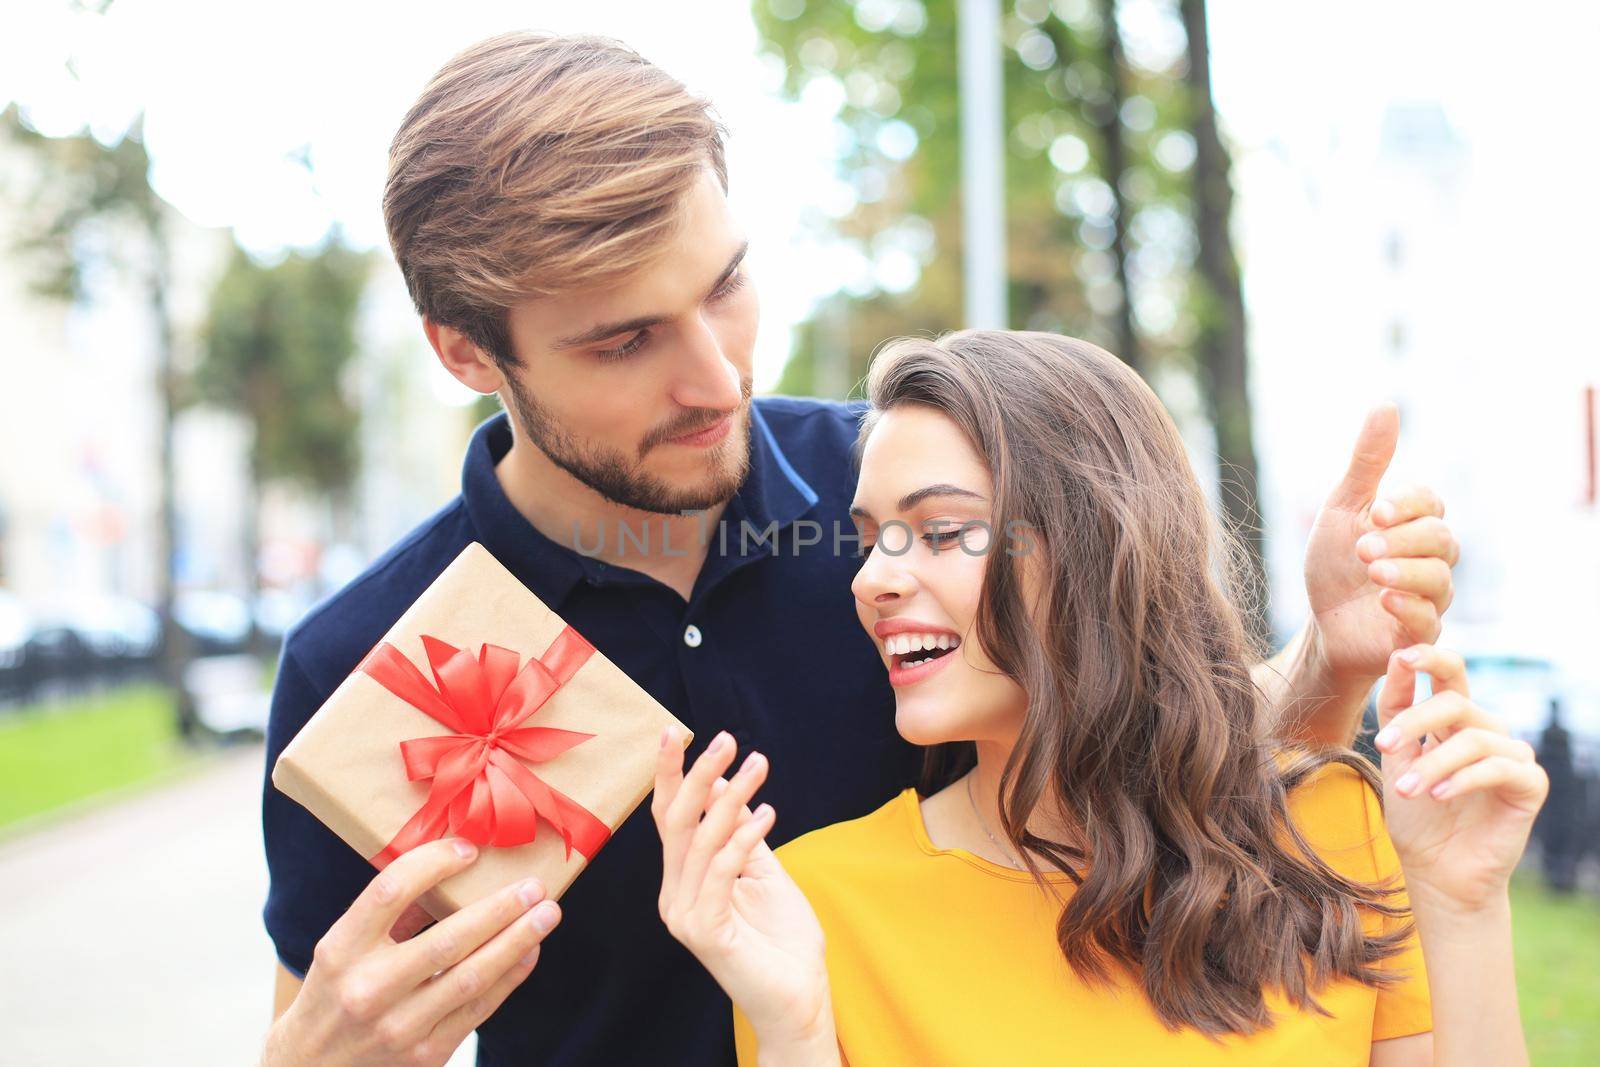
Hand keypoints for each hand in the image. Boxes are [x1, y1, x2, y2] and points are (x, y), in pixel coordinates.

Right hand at [263, 838, 561, 1065]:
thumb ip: (389, 915)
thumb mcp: (341, 950)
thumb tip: (451, 868)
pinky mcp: (424, 1055)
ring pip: (472, 978)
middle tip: (533, 886)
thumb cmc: (334, 995)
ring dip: (517, 942)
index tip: (469, 850)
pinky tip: (530, 951)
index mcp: (340, 951)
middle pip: (447, 940)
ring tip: (547, 914)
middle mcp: (367, 989)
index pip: (389, 893)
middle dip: (499, 910)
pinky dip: (510, 976)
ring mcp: (398, 1027)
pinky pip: (479, 1009)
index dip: (433, 864)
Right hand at [653, 727, 834, 1050]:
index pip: (669, 819)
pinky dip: (742, 838)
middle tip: (725, 739)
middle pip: (677, 822)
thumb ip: (739, 831)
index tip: (675, 732)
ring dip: (731, 797)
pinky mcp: (704, 932)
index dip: (669, 775)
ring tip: (759, 766)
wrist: (798, 996)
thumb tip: (723, 781)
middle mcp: (674, 896)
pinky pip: (719, 872)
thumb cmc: (782, 937)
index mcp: (682, 880)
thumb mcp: (761, 870)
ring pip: (701, 840)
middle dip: (697, 774)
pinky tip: (768, 814)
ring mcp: (684, 915)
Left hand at [1303, 404, 1458, 684]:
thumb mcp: (1342, 509)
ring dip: (1404, 571)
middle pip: (1440, 540)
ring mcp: (1430, 598)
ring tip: (1371, 571)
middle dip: (1401, 540)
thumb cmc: (1333, 565)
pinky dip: (1410, 607)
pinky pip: (1432, 621)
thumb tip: (1387, 404)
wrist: (1321, 624)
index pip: (1431, 503)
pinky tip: (1384, 599)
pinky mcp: (1419, 635)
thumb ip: (1368, 463)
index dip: (1408, 505)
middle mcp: (1431, 559)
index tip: (1376, 511)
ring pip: (1440, 578)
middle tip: (1362, 547)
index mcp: (1414, 525)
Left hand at [1374, 645, 1548, 913]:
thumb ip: (1397, 713)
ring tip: (1405, 789)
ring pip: (1472, 739)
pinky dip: (1464, 779)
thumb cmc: (1416, 817)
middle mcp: (1487, 731)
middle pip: (1455, 703)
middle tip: (1384, 745)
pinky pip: (1499, 768)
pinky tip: (1439, 796)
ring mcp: (1512, 756)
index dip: (1429, 658)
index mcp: (1455, 721)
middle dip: (1416, 719)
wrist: (1437, 873)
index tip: (1399, 656)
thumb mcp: (1396, 759)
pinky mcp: (1530, 784)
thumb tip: (1395, 657)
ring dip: (1432, 763)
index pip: (1449, 675)